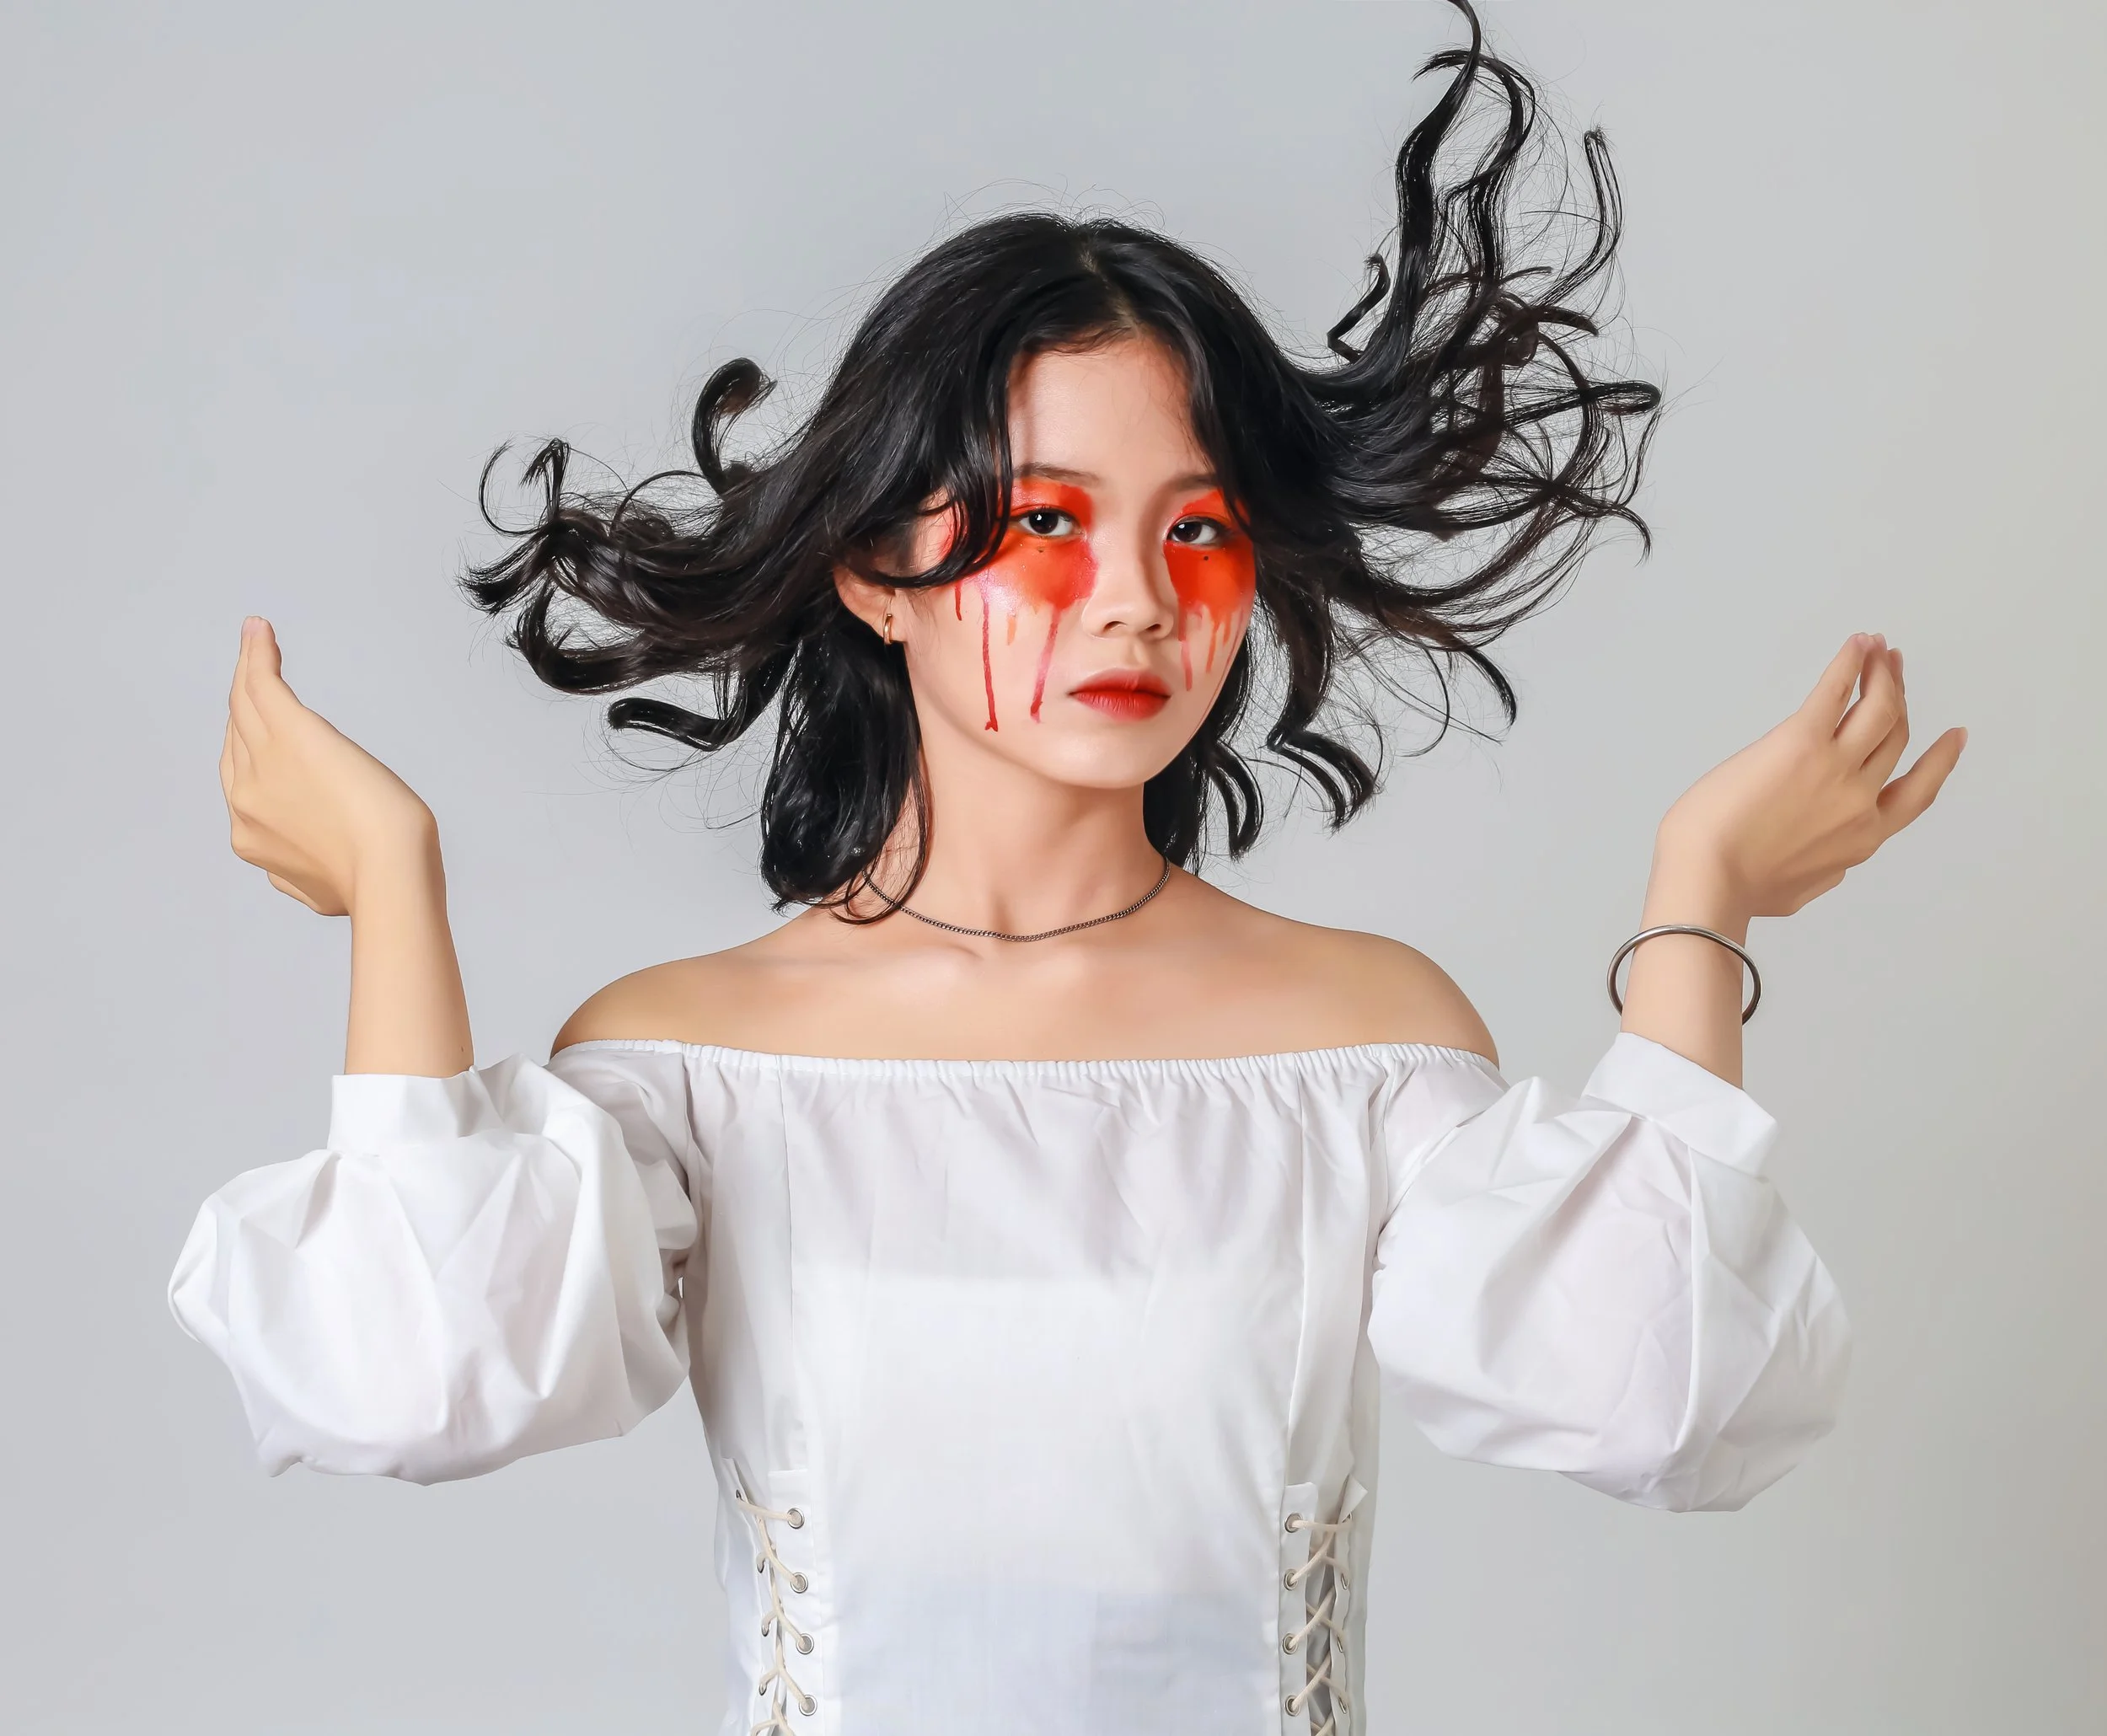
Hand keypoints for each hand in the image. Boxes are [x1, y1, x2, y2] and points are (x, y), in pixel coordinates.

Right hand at [219, 618, 438, 915]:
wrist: (388, 871)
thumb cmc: (379, 882)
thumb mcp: (330, 886)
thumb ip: (310, 875)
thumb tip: (317, 878)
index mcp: (253, 837)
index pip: (244, 779)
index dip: (252, 750)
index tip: (263, 729)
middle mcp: (244, 798)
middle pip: (239, 737)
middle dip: (245, 705)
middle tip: (256, 672)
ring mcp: (261, 761)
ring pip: (246, 705)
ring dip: (250, 669)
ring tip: (257, 642)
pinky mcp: (289, 731)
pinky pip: (261, 684)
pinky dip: (257, 654)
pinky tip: (259, 631)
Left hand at [1652, 634, 1966, 922]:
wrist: (1707, 879)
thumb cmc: (1738, 890)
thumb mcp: (1799, 891)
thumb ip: (1824, 870)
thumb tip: (1833, 863)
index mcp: (1863, 838)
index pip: (1916, 792)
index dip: (1940, 761)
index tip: (1954, 737)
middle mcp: (1860, 800)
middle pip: (1894, 737)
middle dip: (1899, 698)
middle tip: (1895, 670)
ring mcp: (1835, 768)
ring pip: (1878, 709)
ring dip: (1884, 674)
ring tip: (1880, 649)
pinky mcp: (1800, 742)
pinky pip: (1836, 691)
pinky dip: (1852, 663)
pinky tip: (1858, 643)